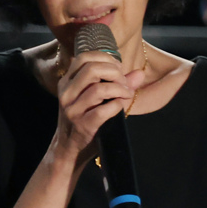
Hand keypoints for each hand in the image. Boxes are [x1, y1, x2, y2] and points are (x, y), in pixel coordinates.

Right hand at [55, 50, 145, 164]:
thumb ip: (117, 83)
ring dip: (119, 89)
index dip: (106, 59)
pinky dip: (117, 106)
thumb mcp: (95, 99)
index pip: (84, 58)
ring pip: (98, 89)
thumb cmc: (85, 119)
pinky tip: (120, 107)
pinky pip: (103, 110)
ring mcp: (73, 110)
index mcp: (67, 82)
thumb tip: (140, 73)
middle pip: (92, 69)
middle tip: (124, 83)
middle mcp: (67, 93)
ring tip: (126, 95)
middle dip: (114, 73)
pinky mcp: (82, 126)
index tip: (118, 69)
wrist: (70, 149)